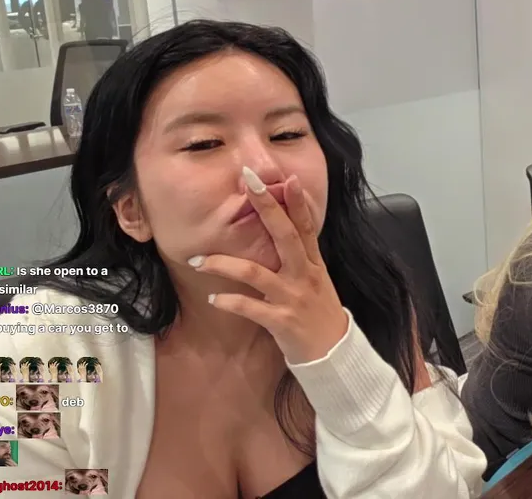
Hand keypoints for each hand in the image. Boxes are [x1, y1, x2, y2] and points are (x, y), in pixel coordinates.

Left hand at [191, 168, 348, 364]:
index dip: (297, 201)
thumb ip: (301, 257)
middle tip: (248, 184)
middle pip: (285, 235)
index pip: (305, 226)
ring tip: (197, 260)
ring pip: (255, 272)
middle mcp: (304, 275)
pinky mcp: (282, 321)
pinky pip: (249, 308)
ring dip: (223, 264)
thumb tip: (284, 232)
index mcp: (313, 263)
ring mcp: (293, 297)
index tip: (286, 177)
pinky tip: (213, 298)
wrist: (334, 353)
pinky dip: (228, 301)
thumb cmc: (318, 314)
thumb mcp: (316, 280)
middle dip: (267, 208)